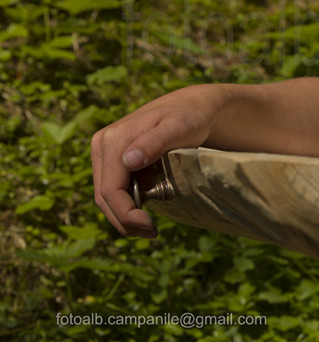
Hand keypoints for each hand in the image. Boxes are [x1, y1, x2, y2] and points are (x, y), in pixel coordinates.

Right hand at [91, 86, 218, 236]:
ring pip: (106, 196)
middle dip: (124, 220)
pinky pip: (114, 189)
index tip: (148, 227)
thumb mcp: (179, 127)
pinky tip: (145, 213)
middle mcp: (102, 145)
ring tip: (148, 230)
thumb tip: (129, 160)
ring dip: (123, 216)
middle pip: (103, 196)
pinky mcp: (114, 161)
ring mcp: (106, 154)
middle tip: (151, 234)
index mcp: (112, 140)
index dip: (125, 214)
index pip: (110, 189)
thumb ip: (155, 142)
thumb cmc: (191, 116)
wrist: (192, 107)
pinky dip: (127, 205)